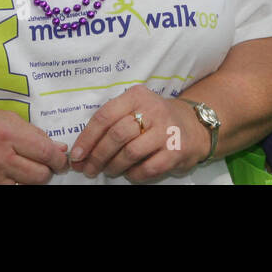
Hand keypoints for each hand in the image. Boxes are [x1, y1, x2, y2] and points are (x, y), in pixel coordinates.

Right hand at [0, 109, 68, 184]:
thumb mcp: (3, 118)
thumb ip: (32, 133)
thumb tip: (58, 148)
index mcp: (7, 133)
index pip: (45, 152)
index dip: (58, 158)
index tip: (61, 159)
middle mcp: (0, 158)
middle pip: (40, 175)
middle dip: (48, 170)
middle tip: (47, 165)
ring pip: (28, 186)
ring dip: (33, 179)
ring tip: (27, 169)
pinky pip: (12, 191)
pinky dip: (16, 185)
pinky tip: (12, 177)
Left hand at [69, 85, 206, 181]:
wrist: (193, 126)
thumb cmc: (154, 119)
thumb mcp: (135, 108)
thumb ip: (110, 124)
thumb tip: (80, 153)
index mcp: (137, 96)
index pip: (105, 116)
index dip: (87, 138)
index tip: (77, 155)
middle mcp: (153, 110)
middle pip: (116, 135)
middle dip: (98, 155)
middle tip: (89, 169)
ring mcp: (166, 131)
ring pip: (130, 152)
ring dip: (113, 166)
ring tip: (109, 171)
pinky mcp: (176, 151)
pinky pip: (147, 168)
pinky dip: (133, 175)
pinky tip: (129, 173)